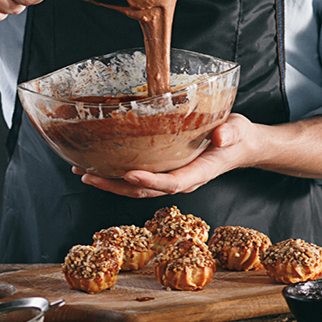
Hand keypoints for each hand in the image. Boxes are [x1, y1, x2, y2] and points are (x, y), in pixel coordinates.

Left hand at [73, 113, 252, 197]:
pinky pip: (137, 178)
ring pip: (136, 187)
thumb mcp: (237, 131)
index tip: (130, 174)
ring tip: (83, 173)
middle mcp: (181, 180)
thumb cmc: (236, 136)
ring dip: (109, 182)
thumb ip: (230, 133)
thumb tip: (221, 137)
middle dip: (116, 186)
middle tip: (90, 176)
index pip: (172, 182)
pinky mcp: (164, 171)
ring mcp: (171, 177)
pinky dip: (115, 174)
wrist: (238, 145)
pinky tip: (96, 165)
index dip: (151, 181)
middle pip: (145, 190)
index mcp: (198, 173)